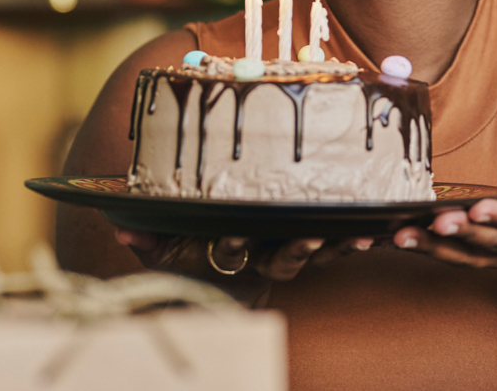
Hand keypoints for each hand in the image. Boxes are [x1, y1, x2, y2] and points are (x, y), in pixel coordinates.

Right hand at [114, 229, 375, 302]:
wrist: (221, 268)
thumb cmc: (191, 250)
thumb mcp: (164, 250)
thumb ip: (145, 239)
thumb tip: (121, 227)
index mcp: (227, 254)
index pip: (228, 251)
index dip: (231, 244)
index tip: (231, 232)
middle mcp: (261, 257)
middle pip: (282, 258)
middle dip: (297, 249)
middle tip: (311, 235)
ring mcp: (288, 253)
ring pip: (316, 254)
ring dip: (337, 246)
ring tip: (359, 236)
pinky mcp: (310, 243)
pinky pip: (335, 245)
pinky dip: (354, 240)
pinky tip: (374, 230)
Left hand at [392, 141, 496, 267]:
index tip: (478, 208)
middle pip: (491, 242)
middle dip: (462, 233)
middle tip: (436, 222)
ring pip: (466, 255)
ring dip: (435, 247)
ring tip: (404, 236)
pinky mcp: (480, 255)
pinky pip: (452, 256)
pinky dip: (426, 250)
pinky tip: (397, 241)